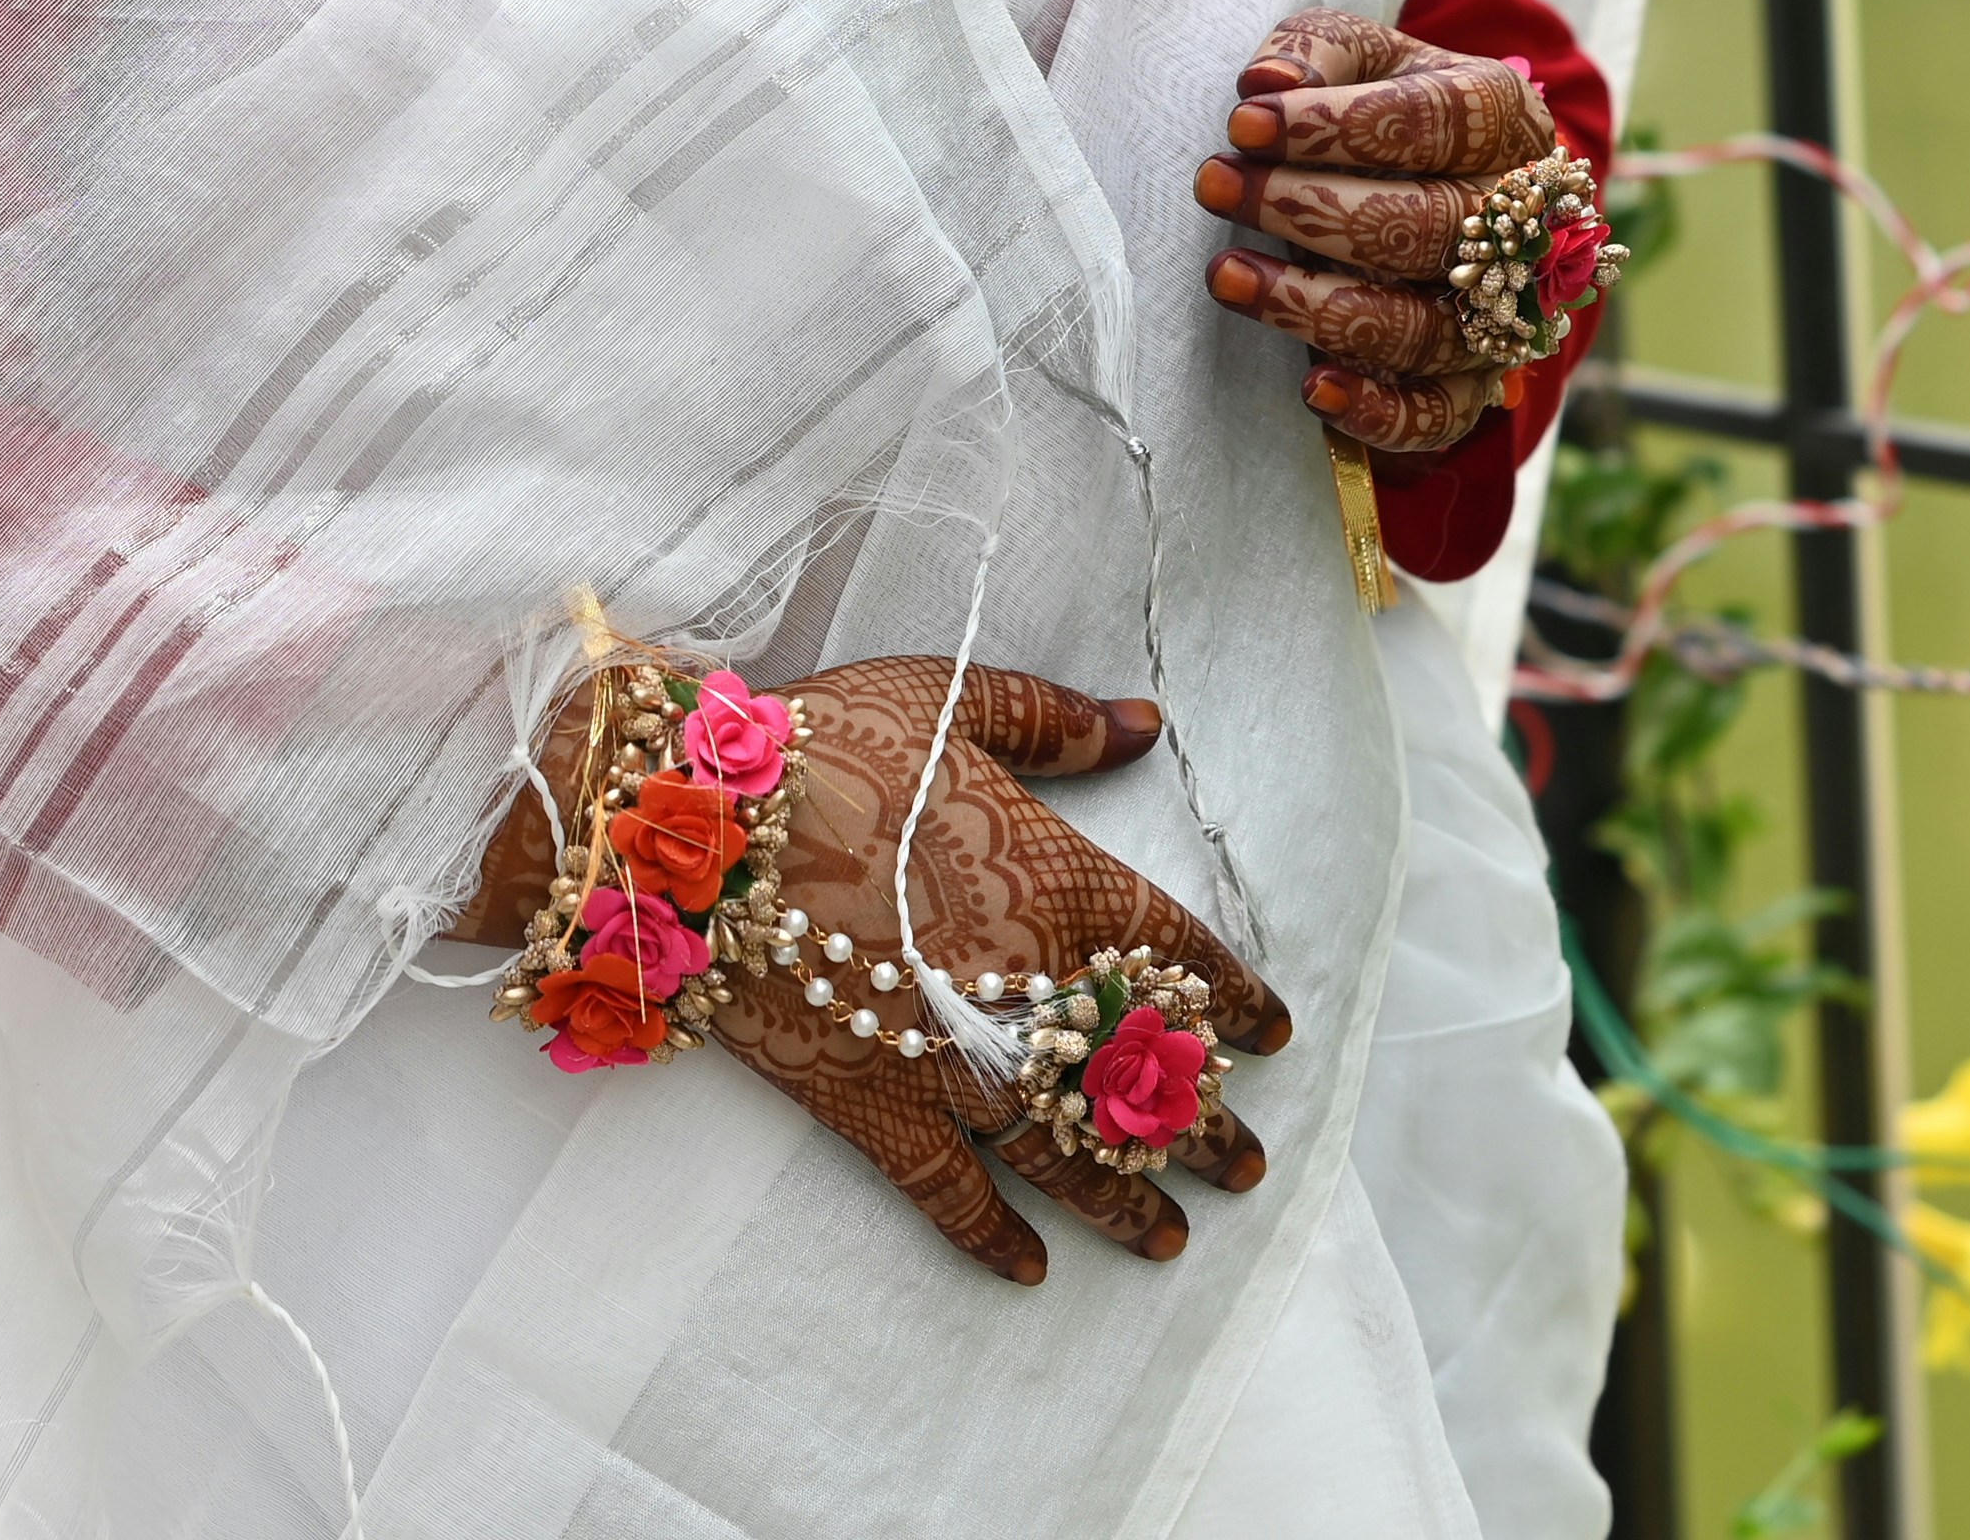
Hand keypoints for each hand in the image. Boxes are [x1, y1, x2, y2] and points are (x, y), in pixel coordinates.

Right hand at [456, 654, 1287, 1281]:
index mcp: (1063, 888)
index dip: (1234, 1001)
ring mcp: (957, 1065)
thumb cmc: (830, 742)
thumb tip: (1147, 722)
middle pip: (1144, 1082)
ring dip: (1128, 1202)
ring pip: (1068, 1157)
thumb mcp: (955, 701)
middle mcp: (1032, 993)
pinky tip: (1030, 1270)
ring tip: (1175, 1238)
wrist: (699, 822)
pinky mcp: (879, 1109)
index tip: (1270, 1034)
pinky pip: (950, 1195)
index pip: (1183, 958)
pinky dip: (992, 1238)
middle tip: (1247, 1167)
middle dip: (1203, 1130)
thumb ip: (1057, 722)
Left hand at [1188, 9, 1561, 454]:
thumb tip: (1267, 84)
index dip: (1337, 125)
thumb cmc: (1380, 113)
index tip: (1242, 123)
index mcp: (1505, 118)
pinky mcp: (1471, 383)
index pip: (1439, 120)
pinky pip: (1438, 414)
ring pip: (1427, 325)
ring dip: (1316, 307)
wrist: (1428, 187)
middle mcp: (1519, 218)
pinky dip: (1377, 410)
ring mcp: (1501, 308)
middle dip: (1314, 208)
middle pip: (1436, 225)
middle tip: (1219, 187)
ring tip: (1226, 275)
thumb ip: (1316, 52)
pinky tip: (1311, 386)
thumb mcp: (1358, 59)